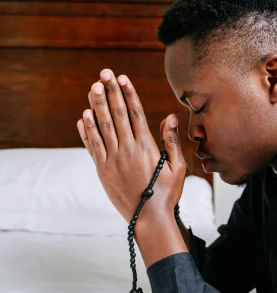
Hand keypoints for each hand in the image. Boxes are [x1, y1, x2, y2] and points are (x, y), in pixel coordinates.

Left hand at [76, 69, 186, 227]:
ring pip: (103, 127)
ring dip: (96, 105)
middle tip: (104, 73)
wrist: (149, 219)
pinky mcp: (103, 170)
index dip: (128, 94)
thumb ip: (171, 141)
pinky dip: (87, 130)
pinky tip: (83, 116)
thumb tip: (170, 117)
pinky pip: (93, 146)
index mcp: (147, 147)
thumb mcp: (177, 167)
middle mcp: (128, 150)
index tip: (123, 78)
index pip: (135, 113)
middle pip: (117, 114)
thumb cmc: (167, 194)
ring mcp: (113, 160)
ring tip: (92, 87)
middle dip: (110, 92)